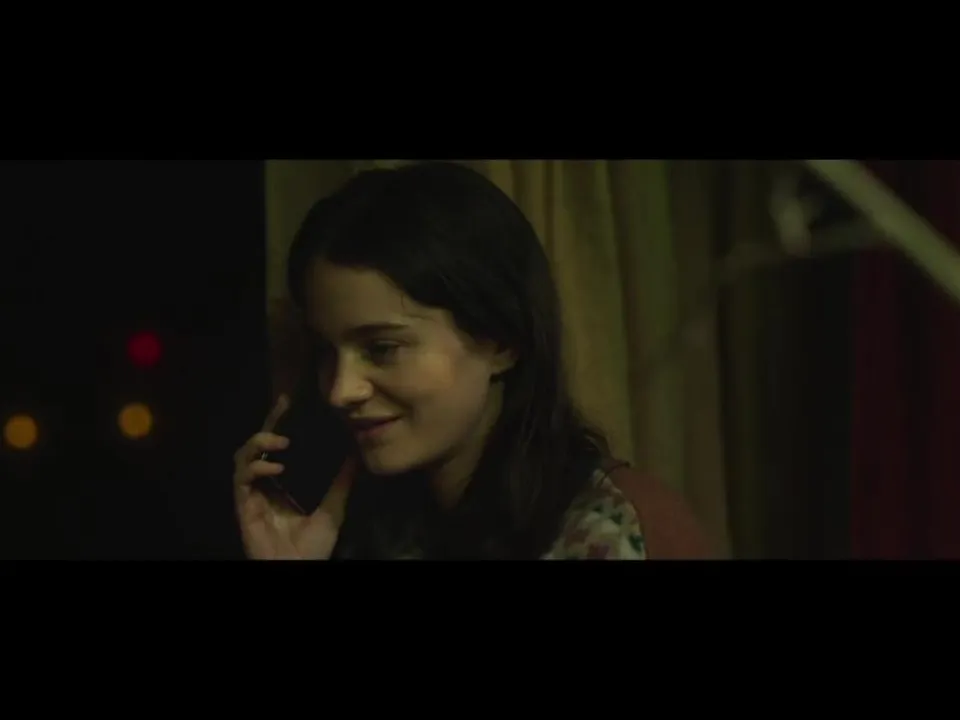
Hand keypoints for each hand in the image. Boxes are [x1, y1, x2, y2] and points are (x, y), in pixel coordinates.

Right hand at [233, 394, 355, 559]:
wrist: (298, 570)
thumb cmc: (312, 547)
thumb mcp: (333, 509)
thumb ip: (341, 482)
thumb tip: (355, 455)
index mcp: (280, 484)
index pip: (276, 447)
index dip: (279, 424)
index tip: (289, 402)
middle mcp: (263, 486)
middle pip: (256, 446)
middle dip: (267, 425)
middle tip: (282, 408)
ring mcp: (251, 496)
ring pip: (242, 458)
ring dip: (259, 444)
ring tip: (281, 442)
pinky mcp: (244, 508)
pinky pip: (241, 481)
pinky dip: (255, 469)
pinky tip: (276, 467)